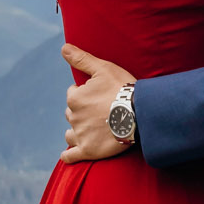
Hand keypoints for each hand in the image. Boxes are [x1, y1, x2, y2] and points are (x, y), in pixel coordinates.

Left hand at [61, 45, 136, 161]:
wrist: (140, 113)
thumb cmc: (122, 89)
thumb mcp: (103, 69)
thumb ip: (81, 59)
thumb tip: (63, 48)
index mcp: (74, 97)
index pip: (74, 93)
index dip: (85, 93)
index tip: (99, 95)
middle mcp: (73, 116)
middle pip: (72, 113)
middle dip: (81, 111)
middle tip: (100, 112)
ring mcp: (80, 135)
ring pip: (71, 132)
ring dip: (76, 131)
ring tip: (91, 130)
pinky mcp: (88, 150)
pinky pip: (71, 156)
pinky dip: (68, 156)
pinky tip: (68, 156)